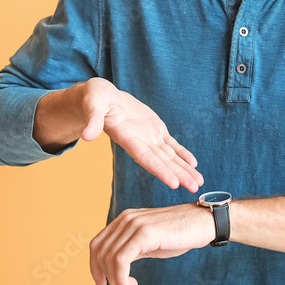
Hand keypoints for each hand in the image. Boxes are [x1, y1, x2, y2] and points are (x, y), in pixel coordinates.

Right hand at [80, 78, 203, 192]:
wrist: (102, 97)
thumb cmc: (94, 99)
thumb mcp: (92, 104)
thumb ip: (92, 119)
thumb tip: (86, 135)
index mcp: (125, 138)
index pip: (144, 157)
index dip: (159, 170)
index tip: (173, 183)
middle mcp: (139, 142)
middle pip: (161, 162)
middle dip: (178, 174)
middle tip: (194, 188)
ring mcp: (148, 137)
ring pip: (169, 156)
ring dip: (184, 168)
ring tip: (198, 182)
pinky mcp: (154, 130)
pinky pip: (171, 144)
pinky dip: (182, 153)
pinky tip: (193, 164)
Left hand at [89, 203, 214, 284]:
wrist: (202, 223)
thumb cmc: (179, 234)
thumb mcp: (148, 243)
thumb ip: (131, 250)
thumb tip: (115, 271)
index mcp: (124, 219)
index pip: (97, 244)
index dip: (95, 267)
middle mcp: (126, 218)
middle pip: (100, 253)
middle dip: (106, 278)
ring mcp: (134, 224)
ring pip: (110, 259)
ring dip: (115, 283)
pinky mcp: (144, 233)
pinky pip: (121, 261)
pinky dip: (121, 279)